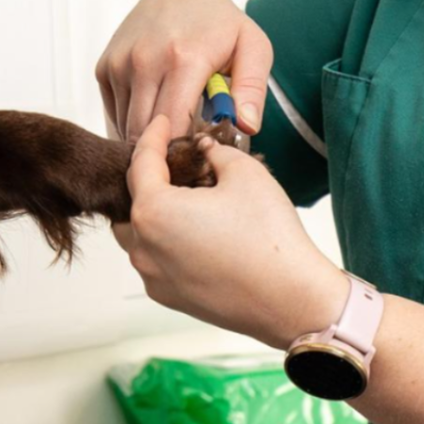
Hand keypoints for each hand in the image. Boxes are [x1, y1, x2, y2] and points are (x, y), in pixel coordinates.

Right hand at [95, 0, 273, 140]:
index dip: (186, 148)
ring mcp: (120, 63)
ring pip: (127, 127)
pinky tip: (155, 113)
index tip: (201, 152)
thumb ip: (252, 89)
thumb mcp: (253, 48)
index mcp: (184, 58)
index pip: (174, 126)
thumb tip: (247, 127)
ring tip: (174, 130)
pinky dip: (132, 123)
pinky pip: (115, 114)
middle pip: (144, 132)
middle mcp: (145, 60)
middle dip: (165, 149)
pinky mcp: (104, 67)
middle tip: (187, 150)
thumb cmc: (221, 26)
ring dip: (147, 138)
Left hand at [112, 115, 344, 346]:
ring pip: (138, 234)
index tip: (162, 123)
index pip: (141, 163)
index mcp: (153, 212)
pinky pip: (155, 260)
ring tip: (182, 196)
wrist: (292, 299)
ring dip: (153, 212)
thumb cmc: (269, 237)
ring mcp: (153, 277)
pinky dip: (164, 241)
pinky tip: (193, 230)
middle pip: (130, 201)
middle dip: (148, 177)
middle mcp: (143, 248)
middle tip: (174, 160)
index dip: (153, 136)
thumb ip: (216, 152)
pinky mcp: (170, 298)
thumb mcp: (245, 173)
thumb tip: (205, 149)